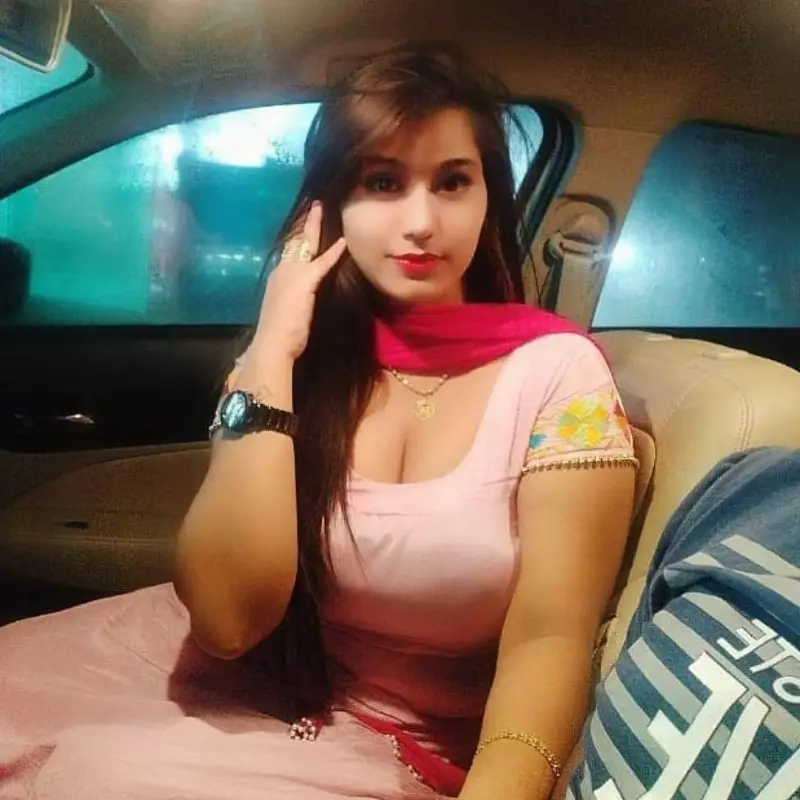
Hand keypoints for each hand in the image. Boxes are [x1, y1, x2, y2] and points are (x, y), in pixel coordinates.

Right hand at [253, 202, 346, 360]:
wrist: (272, 343)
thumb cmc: (278, 333)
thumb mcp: (284, 310)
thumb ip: (291, 300)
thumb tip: (296, 301)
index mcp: (277, 278)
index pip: (289, 253)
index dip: (296, 238)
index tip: (302, 226)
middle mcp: (282, 271)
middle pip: (295, 242)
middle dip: (305, 223)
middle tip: (314, 206)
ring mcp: (292, 274)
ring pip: (305, 244)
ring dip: (315, 227)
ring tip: (321, 210)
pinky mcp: (305, 281)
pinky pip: (322, 262)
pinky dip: (333, 252)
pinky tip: (343, 242)